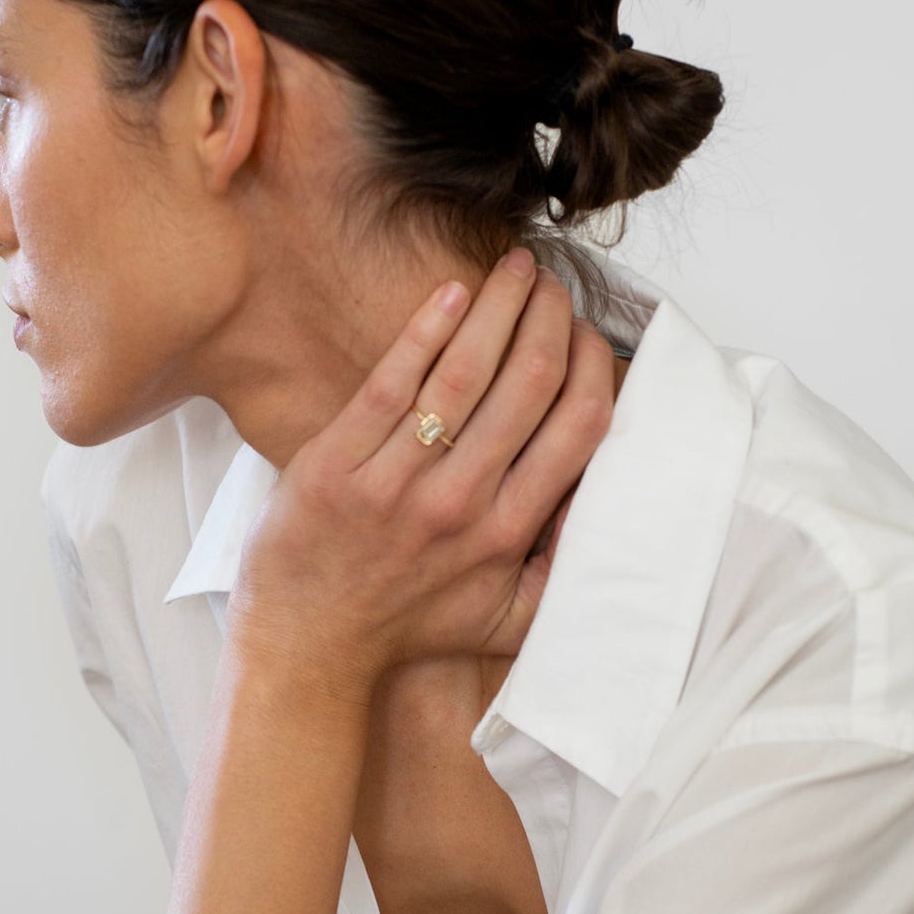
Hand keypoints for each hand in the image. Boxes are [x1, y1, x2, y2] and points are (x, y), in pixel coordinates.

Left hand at [227, 248, 615, 698]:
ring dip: (499, 306)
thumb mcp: (504, 622)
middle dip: (550, 318)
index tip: (589, 334)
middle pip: (530, 383)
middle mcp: (460, 504)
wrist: (308, 644)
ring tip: (515, 268)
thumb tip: (605, 507)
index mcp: (507, 535)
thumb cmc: (408, 627)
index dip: (594, 366)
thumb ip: (563, 576)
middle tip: (553, 285)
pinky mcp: (338, 463)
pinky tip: (454, 291)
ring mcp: (396, 481)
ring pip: (467, 370)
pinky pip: (394, 381)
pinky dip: (428, 329)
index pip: (577, 427)